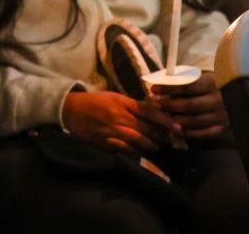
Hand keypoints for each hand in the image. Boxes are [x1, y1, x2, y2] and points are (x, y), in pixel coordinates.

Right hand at [62, 91, 180, 153]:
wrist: (70, 109)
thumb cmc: (94, 101)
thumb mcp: (114, 97)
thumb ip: (132, 104)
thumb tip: (154, 110)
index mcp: (122, 102)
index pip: (149, 111)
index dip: (165, 120)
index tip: (178, 126)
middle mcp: (119, 116)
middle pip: (146, 127)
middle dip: (161, 135)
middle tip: (172, 139)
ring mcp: (111, 130)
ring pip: (137, 139)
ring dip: (150, 144)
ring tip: (157, 146)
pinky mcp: (104, 141)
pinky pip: (123, 148)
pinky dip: (134, 151)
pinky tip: (139, 152)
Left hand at [151, 72, 228, 138]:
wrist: (242, 94)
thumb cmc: (216, 82)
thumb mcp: (205, 75)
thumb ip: (188, 78)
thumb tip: (163, 81)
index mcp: (214, 83)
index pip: (187, 86)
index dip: (168, 88)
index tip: (154, 89)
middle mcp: (219, 100)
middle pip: (189, 105)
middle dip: (170, 105)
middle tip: (157, 104)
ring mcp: (222, 116)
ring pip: (195, 121)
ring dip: (177, 120)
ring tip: (165, 116)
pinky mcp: (224, 127)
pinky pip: (204, 133)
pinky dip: (189, 132)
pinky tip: (178, 129)